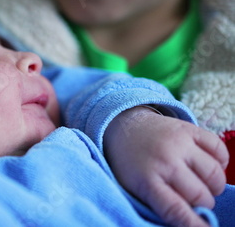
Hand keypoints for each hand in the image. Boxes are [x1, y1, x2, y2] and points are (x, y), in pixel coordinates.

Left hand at [105, 107, 228, 226]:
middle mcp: (165, 160)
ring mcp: (179, 143)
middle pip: (200, 194)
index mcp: (146, 180)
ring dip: (214, 186)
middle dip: (203, 203)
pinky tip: (208, 167)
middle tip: (194, 200)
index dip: (194, 224)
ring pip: (214, 174)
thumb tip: (189, 218)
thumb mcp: (132, 188)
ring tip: (202, 185)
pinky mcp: (189, 129)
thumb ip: (158, 204)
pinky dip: (221, 162)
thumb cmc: (130, 165)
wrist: (124, 127)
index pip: (175, 209)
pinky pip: (219, 148)